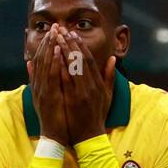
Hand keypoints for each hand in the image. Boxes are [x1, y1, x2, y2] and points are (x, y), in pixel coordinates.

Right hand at [27, 24, 68, 145]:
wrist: (53, 136)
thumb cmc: (53, 118)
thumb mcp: (44, 96)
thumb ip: (37, 79)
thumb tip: (29, 63)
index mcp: (39, 85)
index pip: (40, 61)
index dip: (45, 45)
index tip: (52, 32)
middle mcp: (39, 85)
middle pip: (41, 59)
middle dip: (48, 41)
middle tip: (54, 26)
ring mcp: (42, 90)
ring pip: (45, 64)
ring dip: (50, 47)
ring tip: (56, 32)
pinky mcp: (49, 96)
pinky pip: (51, 75)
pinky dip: (54, 61)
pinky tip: (58, 50)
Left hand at [56, 27, 114, 144]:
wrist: (90, 136)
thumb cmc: (97, 116)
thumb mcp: (107, 95)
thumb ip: (109, 76)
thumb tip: (112, 58)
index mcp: (98, 83)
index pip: (89, 59)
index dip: (80, 45)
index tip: (72, 34)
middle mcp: (92, 86)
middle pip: (80, 59)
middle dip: (70, 43)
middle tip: (61, 30)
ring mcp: (82, 93)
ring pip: (73, 67)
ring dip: (64, 51)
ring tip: (56, 38)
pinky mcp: (74, 100)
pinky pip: (66, 81)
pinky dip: (61, 68)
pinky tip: (54, 57)